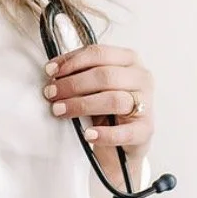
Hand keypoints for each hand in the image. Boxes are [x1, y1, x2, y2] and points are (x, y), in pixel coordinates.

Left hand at [42, 41, 155, 190]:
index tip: (50, 72)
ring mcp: (146, 104)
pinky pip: (125, 132)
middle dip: (73, 84)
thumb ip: (78, 73)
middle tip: (50, 93)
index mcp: (128, 59)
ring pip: (114, 100)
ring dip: (82, 105)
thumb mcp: (93, 85)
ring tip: (59, 110)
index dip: (72, 61)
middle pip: (105, 76)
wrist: (121, 144)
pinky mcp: (146, 130)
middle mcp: (141, 77)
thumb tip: (52, 71)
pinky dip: (105, 134)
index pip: (99, 53)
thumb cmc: (105, 107)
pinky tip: (88, 135)